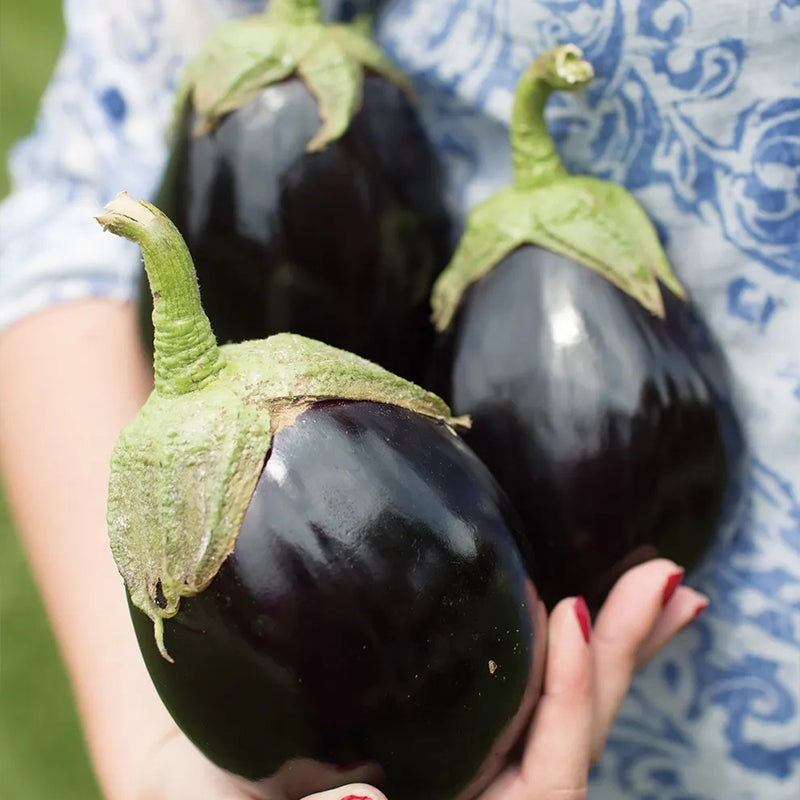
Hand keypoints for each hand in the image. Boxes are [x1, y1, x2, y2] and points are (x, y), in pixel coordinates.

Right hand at [297, 558, 706, 799]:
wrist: (216, 785)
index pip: (540, 781)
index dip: (565, 702)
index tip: (571, 612)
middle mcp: (480, 790)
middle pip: (574, 735)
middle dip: (620, 658)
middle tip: (663, 583)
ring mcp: (475, 756)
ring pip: (567, 709)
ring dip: (620, 649)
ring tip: (662, 587)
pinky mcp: (460, 721)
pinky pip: (534, 689)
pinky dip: (577, 650)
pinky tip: (589, 606)